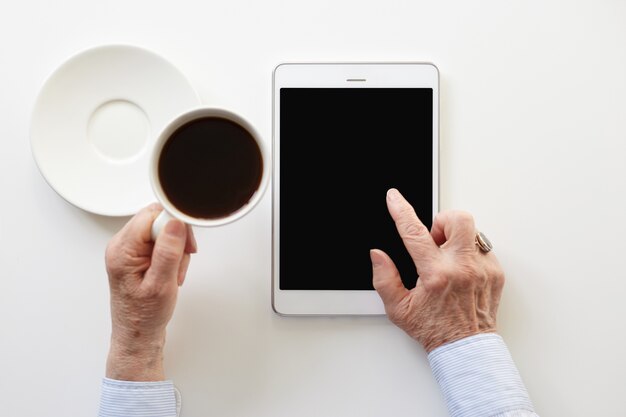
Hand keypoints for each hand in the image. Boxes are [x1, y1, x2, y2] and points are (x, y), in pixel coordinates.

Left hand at [104, 203, 196, 380]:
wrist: (138, 337)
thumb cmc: (144, 317)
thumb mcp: (161, 284)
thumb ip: (168, 251)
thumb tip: (175, 223)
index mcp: (122, 249)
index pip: (152, 215)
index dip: (174, 225)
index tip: (185, 244)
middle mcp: (122, 246)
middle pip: (158, 220)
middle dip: (177, 238)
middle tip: (181, 260)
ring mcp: (129, 251)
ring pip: (163, 231)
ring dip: (176, 250)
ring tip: (173, 274)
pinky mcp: (138, 256)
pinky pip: (162, 243)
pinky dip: (172, 256)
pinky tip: (171, 273)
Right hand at [371, 188, 503, 351]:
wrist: (466, 348)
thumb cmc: (434, 329)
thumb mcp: (398, 309)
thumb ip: (384, 278)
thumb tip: (378, 255)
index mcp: (436, 275)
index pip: (414, 232)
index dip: (401, 210)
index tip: (394, 198)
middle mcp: (463, 268)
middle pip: (458, 219)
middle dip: (442, 220)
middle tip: (434, 238)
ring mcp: (483, 269)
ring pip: (473, 230)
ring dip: (456, 237)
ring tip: (447, 258)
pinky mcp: (496, 273)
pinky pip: (482, 248)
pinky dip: (469, 253)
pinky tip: (461, 271)